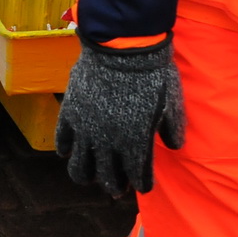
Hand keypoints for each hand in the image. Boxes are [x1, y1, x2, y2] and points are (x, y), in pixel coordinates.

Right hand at [55, 38, 184, 195]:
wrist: (122, 49)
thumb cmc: (152, 75)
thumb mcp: (173, 103)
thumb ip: (174, 129)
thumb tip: (174, 145)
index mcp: (136, 144)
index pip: (138, 177)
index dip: (141, 184)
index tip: (143, 185)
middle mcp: (109, 143)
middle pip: (108, 178)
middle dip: (115, 186)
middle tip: (117, 187)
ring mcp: (86, 129)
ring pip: (80, 166)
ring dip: (86, 176)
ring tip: (89, 177)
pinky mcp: (71, 113)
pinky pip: (62, 139)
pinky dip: (64, 149)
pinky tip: (67, 152)